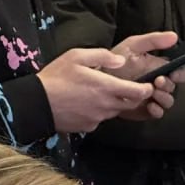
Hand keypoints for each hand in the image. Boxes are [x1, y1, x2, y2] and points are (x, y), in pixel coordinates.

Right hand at [37, 48, 156, 132]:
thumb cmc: (56, 77)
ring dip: (113, 103)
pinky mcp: (87, 127)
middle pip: (129, 104)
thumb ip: (102, 56)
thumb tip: (121, 61)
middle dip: (132, 97)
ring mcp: (97, 119)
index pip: (137, 92)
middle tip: (129, 88)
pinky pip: (99, 119)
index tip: (148, 85)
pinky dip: (98, 112)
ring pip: (113, 112)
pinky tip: (86, 104)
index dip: (146, 89)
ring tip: (100, 93)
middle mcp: (105, 106)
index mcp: (106, 87)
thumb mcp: (77, 56)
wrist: (37, 104)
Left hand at [108, 31, 184, 120]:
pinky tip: (149, 105)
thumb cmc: (115, 62)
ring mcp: (152, 98)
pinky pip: (157, 113)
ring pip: (168, 101)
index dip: (180, 73)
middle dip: (169, 85)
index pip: (179, 72)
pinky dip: (157, 110)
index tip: (173, 73)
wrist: (98, 81)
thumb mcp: (133, 45)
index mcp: (159, 67)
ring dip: (164, 98)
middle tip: (157, 81)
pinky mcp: (145, 110)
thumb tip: (174, 36)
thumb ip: (153, 40)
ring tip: (153, 93)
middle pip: (174, 87)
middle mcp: (157, 83)